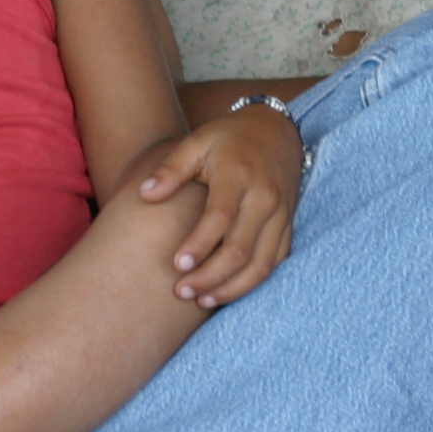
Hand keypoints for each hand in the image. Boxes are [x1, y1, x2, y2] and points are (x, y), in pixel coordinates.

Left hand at [134, 104, 302, 307]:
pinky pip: (275, 261)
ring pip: (261, 264)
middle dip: (211, 276)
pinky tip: (226, 291)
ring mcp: (281, 214)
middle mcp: (264, 198)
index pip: (220, 217)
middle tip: (182, 291)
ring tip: (202, 301)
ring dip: (232, 288)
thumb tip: (144, 195)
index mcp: (239, 176)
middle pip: (241, 249)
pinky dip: (253, 282)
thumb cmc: (228, 138)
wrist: (276, 130)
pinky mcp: (288, 225)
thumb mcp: (197, 142)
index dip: (199, 244)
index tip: (177, 265)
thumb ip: (170, 169)